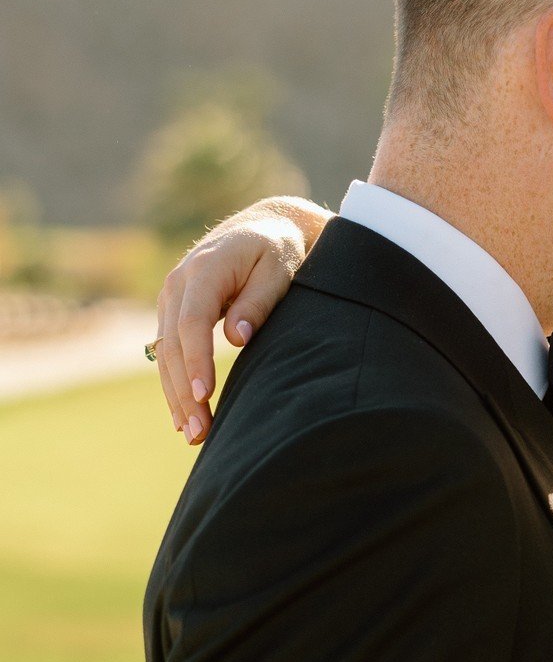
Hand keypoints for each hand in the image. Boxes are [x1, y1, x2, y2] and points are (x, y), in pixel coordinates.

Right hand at [155, 198, 327, 443]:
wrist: (262, 227)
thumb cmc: (277, 250)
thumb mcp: (279, 268)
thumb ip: (259, 301)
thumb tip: (237, 338)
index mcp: (205, 269)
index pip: (192, 322)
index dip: (196, 360)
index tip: (203, 394)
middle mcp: (179, 284)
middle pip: (172, 344)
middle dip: (183, 391)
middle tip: (200, 431)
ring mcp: (171, 298)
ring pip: (164, 353)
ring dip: (175, 395)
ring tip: (192, 434)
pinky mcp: (173, 311)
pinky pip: (167, 352)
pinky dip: (173, 383)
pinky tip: (183, 415)